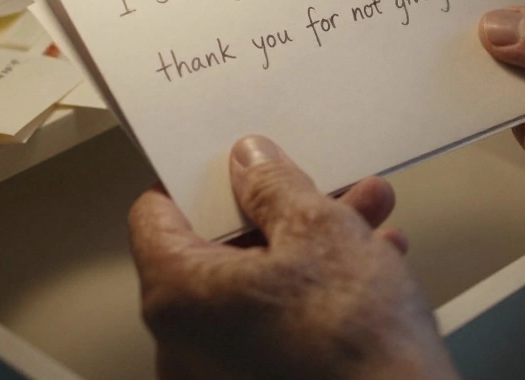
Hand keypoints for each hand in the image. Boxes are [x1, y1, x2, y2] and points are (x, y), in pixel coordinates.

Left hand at [128, 135, 458, 379]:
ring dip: (312, 249)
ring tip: (367, 224)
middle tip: (324, 190)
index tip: (237, 166)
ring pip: (257, 288)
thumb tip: (253, 165)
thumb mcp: (321, 230)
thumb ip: (274, 187)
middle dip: (283, 213)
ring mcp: (220, 374)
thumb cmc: (356, 347)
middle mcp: (184, 347)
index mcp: (177, 298)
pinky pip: (276, 327)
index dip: (200, 182)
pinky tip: (369, 272)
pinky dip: (314, 297)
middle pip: (219, 252)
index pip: (155, 216)